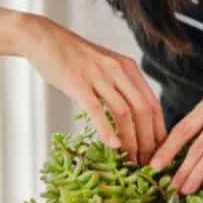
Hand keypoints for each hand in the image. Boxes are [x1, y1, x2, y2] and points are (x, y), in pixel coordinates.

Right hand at [20, 15, 165, 163]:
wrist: (43, 38)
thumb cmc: (74, 58)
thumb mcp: (105, 66)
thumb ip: (121, 86)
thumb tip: (135, 117)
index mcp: (128, 68)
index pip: (153, 104)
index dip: (159, 131)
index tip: (159, 152)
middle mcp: (118, 70)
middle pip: (143, 111)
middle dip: (149, 141)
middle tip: (148, 163)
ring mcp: (99, 76)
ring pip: (124, 113)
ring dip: (131, 141)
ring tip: (132, 161)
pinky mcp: (79, 83)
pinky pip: (97, 110)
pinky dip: (107, 130)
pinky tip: (113, 146)